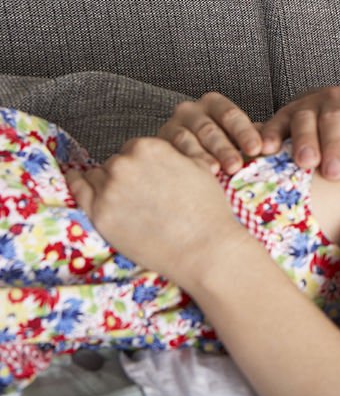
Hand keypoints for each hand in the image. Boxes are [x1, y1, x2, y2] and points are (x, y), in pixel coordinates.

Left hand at [66, 137, 247, 287]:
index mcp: (150, 148)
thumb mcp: (200, 167)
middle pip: (116, 162)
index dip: (143, 163)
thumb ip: (177, 151)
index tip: (149, 176)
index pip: (135, 147)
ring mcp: (109, 190)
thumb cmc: (208, 209)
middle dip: (126, 174)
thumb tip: (170, 148)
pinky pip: (78, 191)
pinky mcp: (99, 215)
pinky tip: (76, 179)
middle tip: (141, 193)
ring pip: (97, 176)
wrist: (203, 248)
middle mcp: (125, 164)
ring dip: (106, 183)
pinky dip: (77, 183)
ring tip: (123, 199)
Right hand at [159, 92, 264, 174]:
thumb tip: (276, 147)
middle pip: (209, 129)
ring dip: (202, 156)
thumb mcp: (238, 137)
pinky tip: (193, 175)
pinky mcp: (157, 144)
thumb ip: (255, 137)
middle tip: (237, 165)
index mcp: (214, 104)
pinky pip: (169, 153)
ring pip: (187, 140)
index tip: (257, 149)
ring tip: (215, 171)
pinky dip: (183, 163)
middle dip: (224, 148)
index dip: (244, 132)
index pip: (231, 115)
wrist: (181, 157)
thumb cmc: (221, 146)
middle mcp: (190, 110)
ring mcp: (171, 126)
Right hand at [261, 87, 339, 179]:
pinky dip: (268, 135)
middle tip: (337, 172)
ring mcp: (309, 105)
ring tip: (306, 164)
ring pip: (305, 120)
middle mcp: (338, 100)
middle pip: (337, 118)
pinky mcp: (284, 115)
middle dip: (336, 144)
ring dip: (304, 141)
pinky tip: (265, 150)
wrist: (338, 119)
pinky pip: (274, 123)